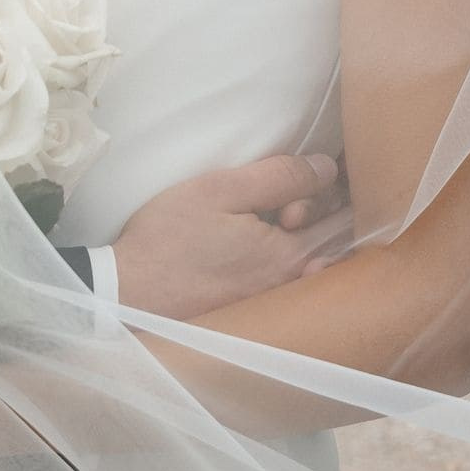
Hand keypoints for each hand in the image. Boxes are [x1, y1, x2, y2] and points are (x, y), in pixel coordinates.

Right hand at [109, 151, 346, 320]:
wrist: (129, 293)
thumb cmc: (169, 238)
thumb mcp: (220, 190)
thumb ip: (278, 177)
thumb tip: (326, 167)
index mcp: (287, 254)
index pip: (340, 216)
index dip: (340, 185)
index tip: (328, 162)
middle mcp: (288, 284)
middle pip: (329, 238)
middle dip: (318, 206)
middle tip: (287, 188)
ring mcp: (270, 300)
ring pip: (310, 257)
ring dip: (305, 229)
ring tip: (275, 210)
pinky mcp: (252, 308)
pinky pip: (289, 275)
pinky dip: (292, 252)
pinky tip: (270, 236)